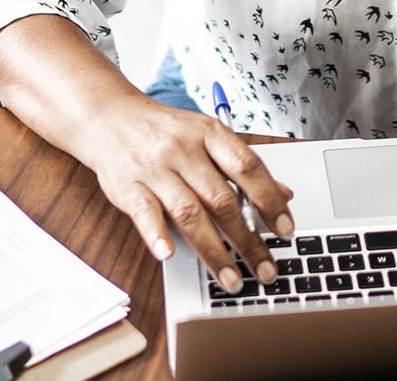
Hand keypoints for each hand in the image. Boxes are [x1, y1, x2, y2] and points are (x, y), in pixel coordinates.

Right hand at [68, 95, 295, 293]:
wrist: (110, 117)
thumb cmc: (165, 132)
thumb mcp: (207, 137)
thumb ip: (241, 166)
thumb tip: (283, 194)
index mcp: (209, 134)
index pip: (248, 168)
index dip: (270, 200)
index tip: (286, 230)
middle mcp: (183, 150)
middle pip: (222, 199)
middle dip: (248, 240)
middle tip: (265, 270)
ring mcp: (154, 168)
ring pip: (189, 212)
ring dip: (213, 251)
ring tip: (231, 278)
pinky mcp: (127, 186)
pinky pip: (144, 212)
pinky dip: (157, 233)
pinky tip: (169, 253)